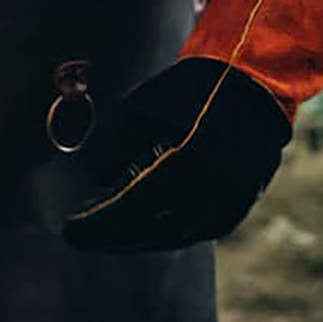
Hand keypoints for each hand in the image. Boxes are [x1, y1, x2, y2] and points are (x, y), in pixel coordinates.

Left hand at [62, 57, 289, 252]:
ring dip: (139, 238)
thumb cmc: (189, 88)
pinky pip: (199, 230)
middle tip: (80, 235)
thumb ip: (112, 145)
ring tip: (106, 233)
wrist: (253, 83)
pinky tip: (143, 227)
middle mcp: (214, 191)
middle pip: (153, 229)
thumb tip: (94, 179)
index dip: (98, 223)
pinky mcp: (241, 204)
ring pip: (177, 235)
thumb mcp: (140, 108)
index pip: (132, 207)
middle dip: (112, 235)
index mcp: (188, 163)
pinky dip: (167, 232)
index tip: (69, 230)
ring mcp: (233, 202)